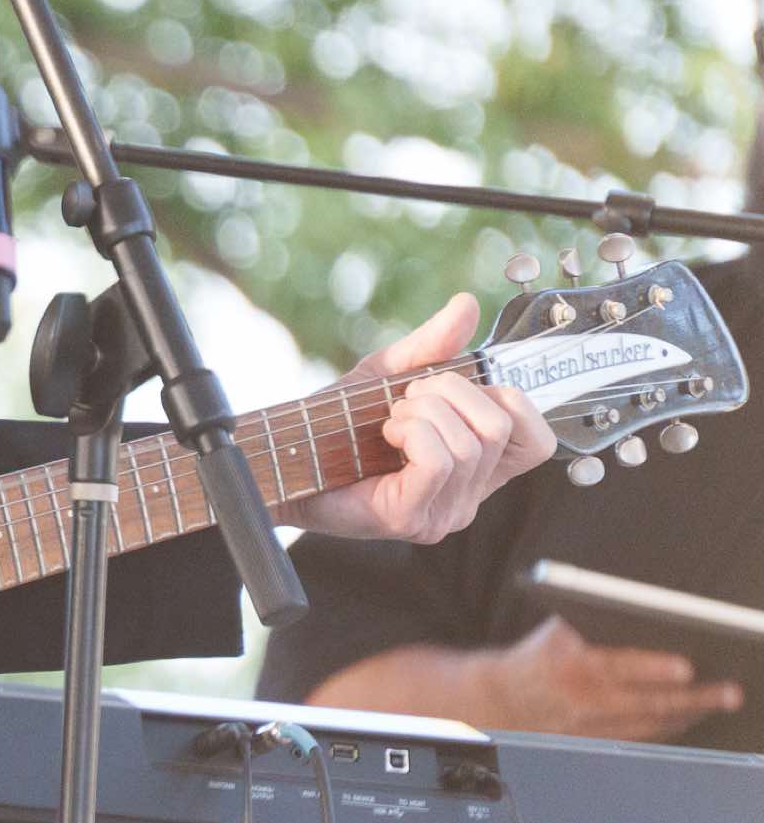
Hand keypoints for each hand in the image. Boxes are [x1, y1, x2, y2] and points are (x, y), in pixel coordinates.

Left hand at [278, 294, 555, 541]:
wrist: (285, 460)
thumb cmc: (337, 427)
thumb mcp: (389, 376)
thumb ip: (431, 346)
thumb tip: (465, 305)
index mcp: (478, 468)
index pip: (537, 440)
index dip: (507, 400)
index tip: (451, 390)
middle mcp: (469, 496)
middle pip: (500, 427)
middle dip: (449, 393)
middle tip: (405, 399)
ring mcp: (443, 513)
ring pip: (469, 443)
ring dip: (421, 414)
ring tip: (388, 421)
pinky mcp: (412, 518)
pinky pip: (440, 460)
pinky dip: (412, 433)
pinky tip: (386, 437)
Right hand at [475, 616, 742, 740]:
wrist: (497, 699)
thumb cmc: (534, 658)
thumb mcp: (555, 631)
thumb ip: (593, 623)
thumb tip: (642, 615)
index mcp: (572, 666)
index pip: (619, 667)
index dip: (655, 668)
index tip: (686, 667)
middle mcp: (583, 700)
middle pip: (648, 701)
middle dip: (694, 697)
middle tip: (729, 692)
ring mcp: (590, 726)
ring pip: (650, 723)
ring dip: (689, 714)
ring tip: (720, 702)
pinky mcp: (594, 742)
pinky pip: (640, 738)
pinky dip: (668, 728)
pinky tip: (689, 718)